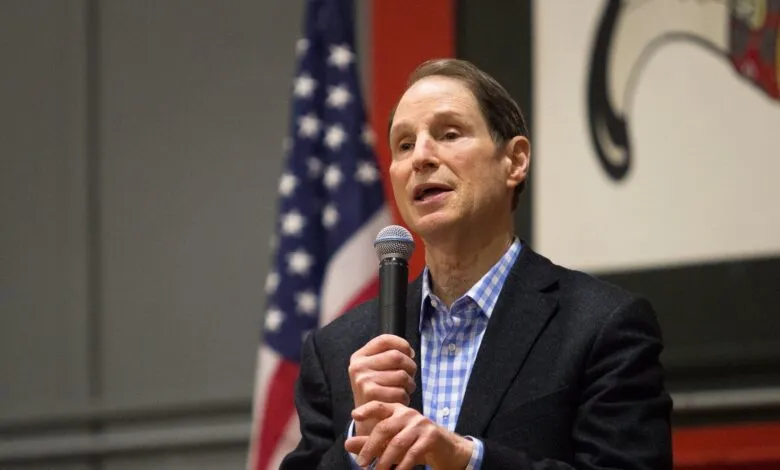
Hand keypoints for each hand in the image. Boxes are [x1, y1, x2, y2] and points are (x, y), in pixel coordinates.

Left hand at [344, 401, 472, 469]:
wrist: (445, 448)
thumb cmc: (413, 442)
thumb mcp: (391, 441)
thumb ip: (370, 441)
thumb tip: (347, 444)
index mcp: (396, 410)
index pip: (379, 406)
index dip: (367, 409)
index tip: (354, 415)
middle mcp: (408, 413)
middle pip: (384, 428)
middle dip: (370, 447)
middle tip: (361, 463)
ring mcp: (421, 424)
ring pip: (397, 443)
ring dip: (384, 461)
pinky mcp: (431, 437)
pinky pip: (412, 454)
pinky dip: (401, 466)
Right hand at [348, 334, 416, 435]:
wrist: (367, 422)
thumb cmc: (378, 393)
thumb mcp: (376, 371)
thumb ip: (389, 356)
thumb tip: (409, 352)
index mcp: (359, 357)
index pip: (385, 340)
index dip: (402, 344)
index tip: (410, 354)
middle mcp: (358, 366)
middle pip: (397, 356)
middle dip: (410, 367)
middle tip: (409, 377)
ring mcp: (363, 379)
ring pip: (402, 375)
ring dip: (410, 385)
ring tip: (404, 391)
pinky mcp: (370, 394)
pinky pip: (400, 391)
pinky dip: (405, 398)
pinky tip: (398, 401)